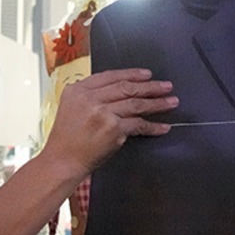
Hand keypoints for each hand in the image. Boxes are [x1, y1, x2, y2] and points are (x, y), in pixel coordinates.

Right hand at [43, 69, 176, 174]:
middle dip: (150, 86)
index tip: (146, 75)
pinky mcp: (113, 129)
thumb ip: (90, 97)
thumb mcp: (71, 108)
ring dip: (157, 103)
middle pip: (126, 87)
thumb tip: (118, 92)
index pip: (109, 76)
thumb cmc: (66, 140)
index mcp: (77, 90)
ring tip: (171, 102)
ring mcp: (102, 113)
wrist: (62, 161)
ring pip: (136, 104)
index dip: (131, 74)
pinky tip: (163, 127)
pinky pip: (138, 124)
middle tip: (166, 86)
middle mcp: (89, 98)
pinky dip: (152, 126)